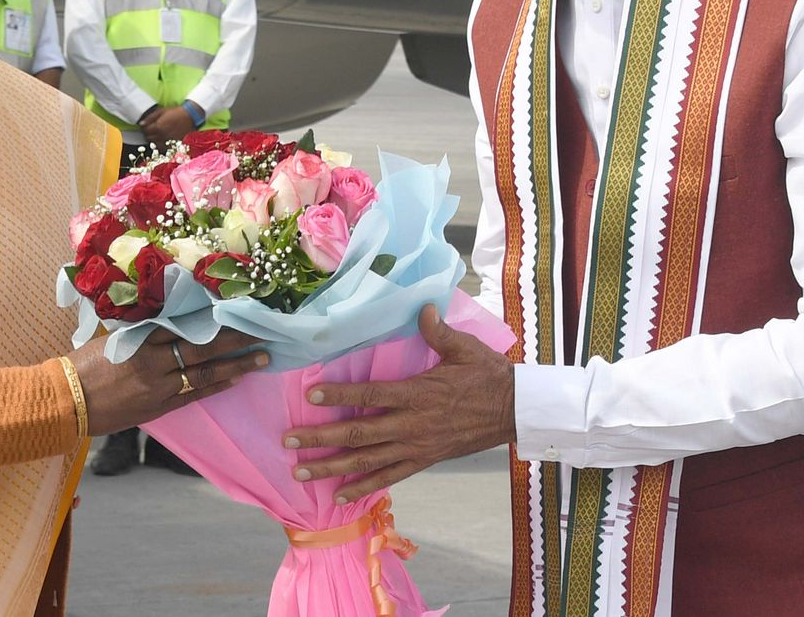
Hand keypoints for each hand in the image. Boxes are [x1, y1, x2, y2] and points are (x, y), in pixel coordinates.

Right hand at [69, 327, 266, 435]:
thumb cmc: (84, 364)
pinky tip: (236, 378)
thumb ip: (144, 330)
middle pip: (203, 345)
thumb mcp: (114, 337)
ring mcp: (158, 386)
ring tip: (261, 358)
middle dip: (236, 338)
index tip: (239, 309)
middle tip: (264, 331)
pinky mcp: (157, 407)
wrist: (65, 400)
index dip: (215, 317)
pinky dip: (216, 385)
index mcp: (141, 337)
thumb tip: (173, 320)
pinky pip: (194, 394)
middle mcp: (153, 360)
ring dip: (236, 365)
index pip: (186, 323)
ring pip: (204, 371)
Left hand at [141, 106, 195, 144]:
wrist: (191, 116)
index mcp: (158, 127)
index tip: (147, 126)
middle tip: (152, 129)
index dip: (144, 128)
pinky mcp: (173, 145)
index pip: (145, 131)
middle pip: (149, 138)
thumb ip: (150, 117)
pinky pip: (163, 148)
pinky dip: (160, 144)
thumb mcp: (162, 111)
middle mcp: (161, 136)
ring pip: (155, 144)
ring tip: (158, 134)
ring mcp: (167, 142)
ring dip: (154, 140)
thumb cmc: (176, 112)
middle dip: (148, 134)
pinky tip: (163, 139)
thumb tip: (141, 123)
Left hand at [282, 304, 513, 503]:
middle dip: (320, 439)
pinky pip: (389, 477)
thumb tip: (422, 307)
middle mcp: (412, 424)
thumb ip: (438, 331)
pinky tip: (340, 496)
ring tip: (300, 473)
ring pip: (367, 461)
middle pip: (358, 434)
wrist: (514, 412)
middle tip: (289, 441)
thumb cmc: (488, 375)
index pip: (371, 395)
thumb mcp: (465, 348)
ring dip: (331, 468)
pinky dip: (364, 487)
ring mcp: (416, 446)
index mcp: (418, 393)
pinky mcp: (424, 460)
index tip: (312, 394)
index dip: (340, 395)